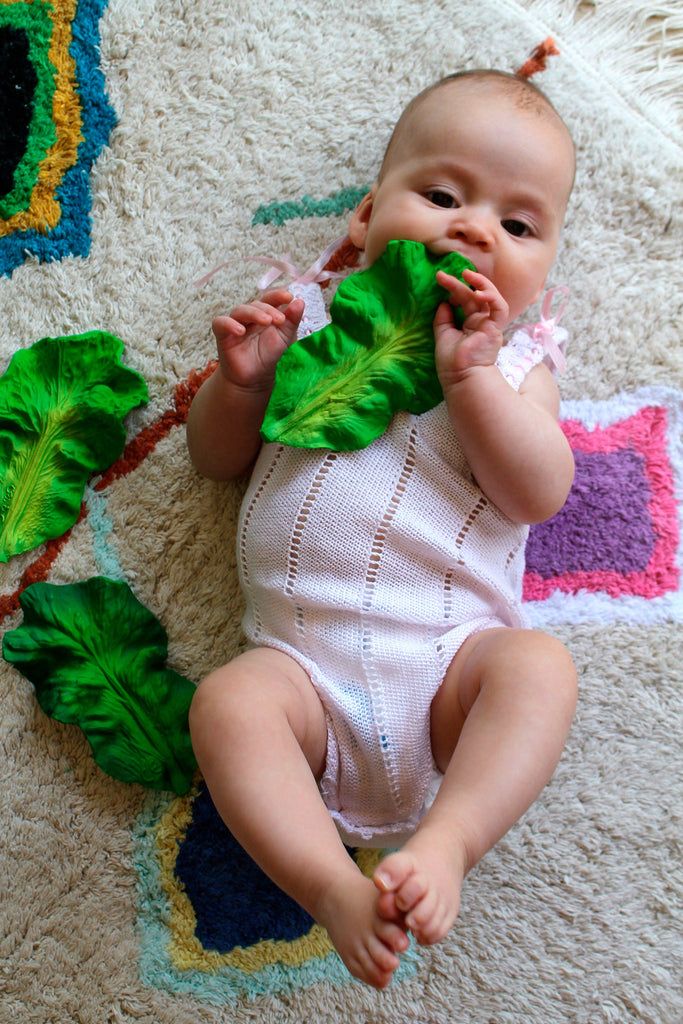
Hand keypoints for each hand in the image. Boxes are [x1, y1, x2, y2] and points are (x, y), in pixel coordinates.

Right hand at [212, 288, 303, 391]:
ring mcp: (235, 323)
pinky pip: (220, 323)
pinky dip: (229, 324)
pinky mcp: (222, 334)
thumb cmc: (270, 356)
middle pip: (256, 304)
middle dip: (269, 309)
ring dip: (254, 314)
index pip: (270, 298)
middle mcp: (250, 316)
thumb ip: (292, 321)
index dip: (278, 295)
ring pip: (240, 310)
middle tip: (280, 319)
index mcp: (266, 314)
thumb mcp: (285, 339)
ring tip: (266, 322)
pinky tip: (240, 331)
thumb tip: (300, 301)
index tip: (289, 297)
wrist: (255, 379)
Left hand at [433, 269, 508, 388]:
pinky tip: (478, 292)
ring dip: (481, 283)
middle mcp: (481, 322)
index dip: (453, 287)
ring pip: (491, 297)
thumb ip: (443, 319)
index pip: (464, 299)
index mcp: (470, 323)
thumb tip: (443, 302)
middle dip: (459, 282)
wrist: (460, 378)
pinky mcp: (496, 329)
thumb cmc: (451, 363)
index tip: (439, 278)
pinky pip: (500, 308)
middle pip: (473, 295)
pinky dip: (492, 297)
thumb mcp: (442, 335)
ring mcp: (490, 324)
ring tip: (466, 274)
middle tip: (442, 275)